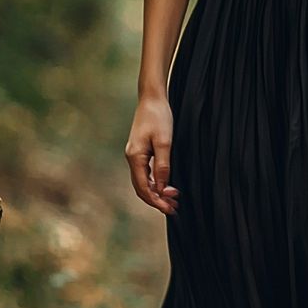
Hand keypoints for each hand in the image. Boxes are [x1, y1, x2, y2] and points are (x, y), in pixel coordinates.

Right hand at [125, 94, 178, 215]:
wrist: (152, 98)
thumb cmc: (159, 117)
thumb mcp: (164, 142)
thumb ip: (162, 166)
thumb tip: (161, 188)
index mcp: (135, 157)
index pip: (143, 188)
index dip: (156, 201)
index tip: (169, 209)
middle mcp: (132, 158)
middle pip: (141, 187)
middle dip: (157, 200)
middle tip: (174, 208)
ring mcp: (135, 155)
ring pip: (143, 181)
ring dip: (157, 192)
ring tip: (173, 199)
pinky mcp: (140, 151)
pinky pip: (145, 173)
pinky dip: (156, 182)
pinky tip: (166, 185)